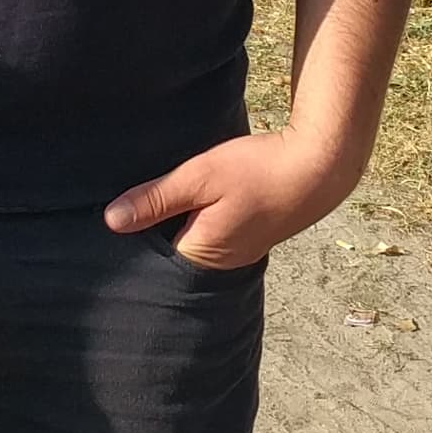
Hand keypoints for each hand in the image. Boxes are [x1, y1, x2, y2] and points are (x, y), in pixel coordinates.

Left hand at [102, 124, 360, 268]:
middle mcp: (220, 265)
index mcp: (202, 256)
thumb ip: (156, 199)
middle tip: (133, 209)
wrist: (320, 167)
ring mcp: (239, 254)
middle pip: (173, 255)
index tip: (115, 223)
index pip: (152, 261)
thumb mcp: (199, 178)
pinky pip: (214, 236)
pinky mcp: (252, 238)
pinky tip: (197, 203)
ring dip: (180, 226)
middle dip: (155, 235)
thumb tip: (111, 221)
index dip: (134, 241)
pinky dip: (202, 221)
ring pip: (195, 244)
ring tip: (163, 203)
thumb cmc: (258, 171)